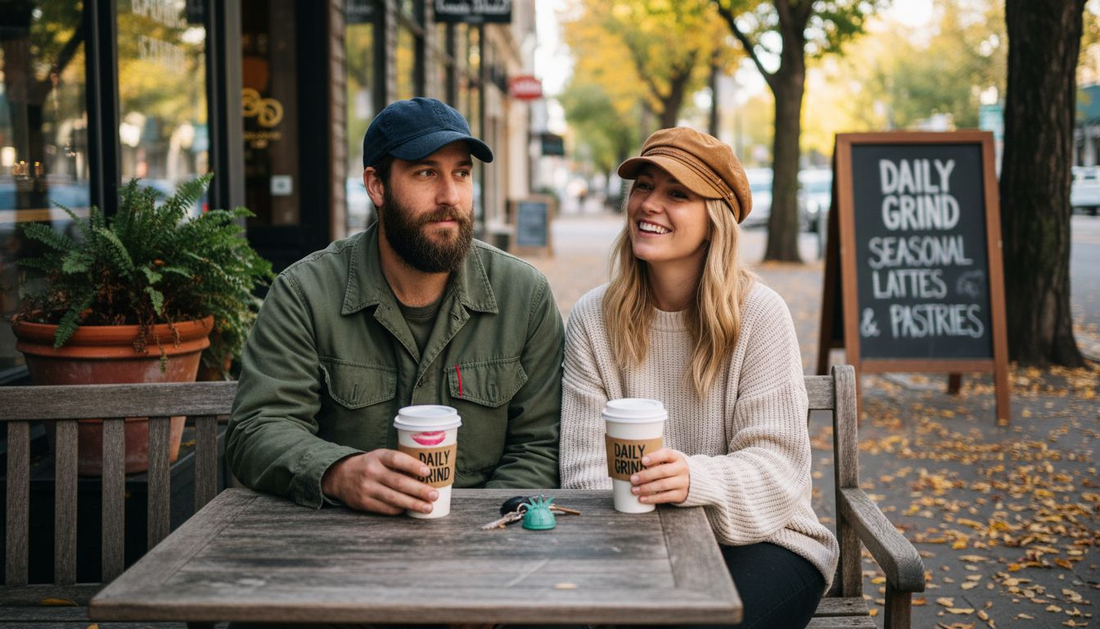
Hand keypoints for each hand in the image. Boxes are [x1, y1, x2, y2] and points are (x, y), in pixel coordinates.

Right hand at [321, 449, 438, 514]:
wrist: (340, 476)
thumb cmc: (370, 465)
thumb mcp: (380, 457)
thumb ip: (398, 462)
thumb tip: (428, 474)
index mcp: (378, 456)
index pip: (396, 459)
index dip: (413, 465)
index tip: (428, 472)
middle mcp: (371, 472)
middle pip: (398, 482)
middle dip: (419, 490)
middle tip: (434, 495)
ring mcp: (366, 488)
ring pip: (394, 498)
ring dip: (413, 504)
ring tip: (428, 507)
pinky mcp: (364, 503)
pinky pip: (386, 508)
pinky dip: (400, 509)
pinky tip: (411, 510)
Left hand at [630, 448, 689, 504]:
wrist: (691, 481)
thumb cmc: (672, 468)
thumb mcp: (668, 460)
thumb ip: (655, 459)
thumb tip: (631, 463)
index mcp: (677, 457)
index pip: (666, 454)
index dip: (654, 457)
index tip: (642, 461)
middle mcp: (682, 469)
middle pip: (662, 471)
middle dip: (646, 475)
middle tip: (633, 479)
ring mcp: (683, 482)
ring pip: (663, 485)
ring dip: (646, 488)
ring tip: (634, 490)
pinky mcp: (680, 494)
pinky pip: (665, 497)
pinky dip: (652, 499)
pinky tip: (642, 499)